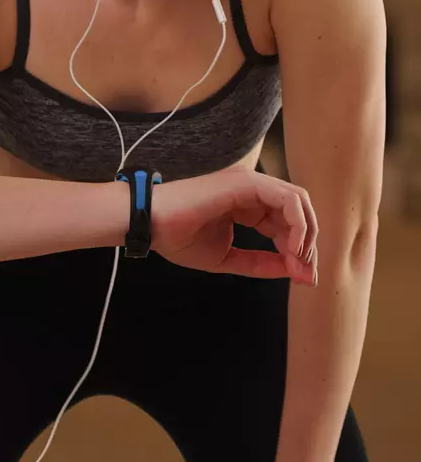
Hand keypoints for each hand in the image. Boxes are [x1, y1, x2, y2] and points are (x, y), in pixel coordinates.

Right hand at [150, 165, 318, 282]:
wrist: (153, 224)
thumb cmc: (180, 238)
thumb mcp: (228, 258)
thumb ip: (260, 263)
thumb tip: (294, 270)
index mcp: (247, 205)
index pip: (286, 224)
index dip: (299, 251)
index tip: (302, 278)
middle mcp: (252, 190)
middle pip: (298, 212)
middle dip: (308, 245)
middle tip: (306, 275)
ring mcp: (250, 183)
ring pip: (298, 201)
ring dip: (307, 234)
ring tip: (299, 261)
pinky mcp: (247, 183)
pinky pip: (287, 199)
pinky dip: (298, 223)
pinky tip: (292, 247)